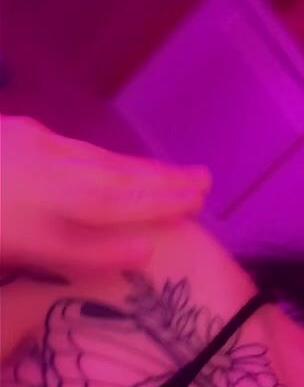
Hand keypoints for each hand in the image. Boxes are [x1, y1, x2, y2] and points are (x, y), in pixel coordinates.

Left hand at [0, 115, 211, 274]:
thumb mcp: (23, 252)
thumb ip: (82, 251)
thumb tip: (143, 247)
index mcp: (45, 211)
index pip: (115, 207)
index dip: (159, 208)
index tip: (197, 210)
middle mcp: (44, 171)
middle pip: (110, 178)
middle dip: (159, 182)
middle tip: (202, 182)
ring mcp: (26, 146)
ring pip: (92, 159)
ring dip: (136, 168)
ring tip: (171, 175)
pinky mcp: (12, 135)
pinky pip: (70, 149)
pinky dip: (99, 160)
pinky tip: (105, 165)